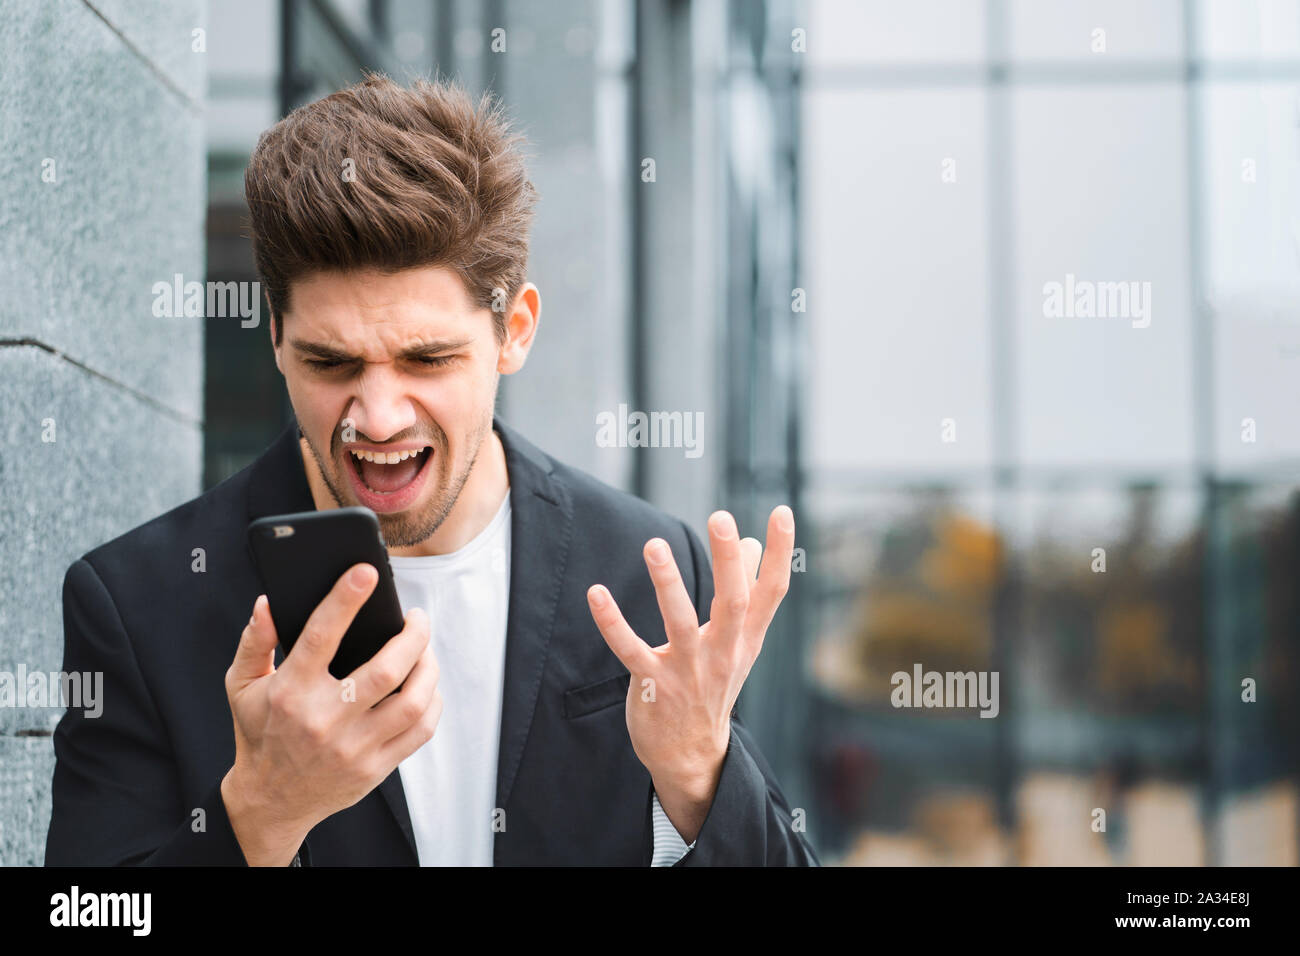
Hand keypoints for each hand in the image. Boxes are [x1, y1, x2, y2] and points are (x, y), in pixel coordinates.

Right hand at [221, 564, 441, 864]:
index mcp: (291, 692)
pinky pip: (421, 730)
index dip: (345, 600)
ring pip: (413, 701)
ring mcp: (354, 748)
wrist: (270, 802)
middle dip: (414, 635)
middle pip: (386, 670)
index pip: (320, 636)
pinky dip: (431, 701)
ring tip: (424, 650)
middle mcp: (324, 720)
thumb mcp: (241, 686)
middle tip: (417, 618)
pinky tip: (425, 685)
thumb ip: (254, 641)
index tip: (367, 572)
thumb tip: (268, 602)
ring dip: (428, 667)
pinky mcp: (375, 768)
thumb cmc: (259, 733)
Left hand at [585, 506, 794, 842]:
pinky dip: (612, 622)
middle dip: (727, 560)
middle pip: (733, 601)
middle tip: (720, 517)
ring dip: (668, 583)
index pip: (772, 591)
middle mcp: (723, 651)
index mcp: (747, 636)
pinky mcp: (654, 684)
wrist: (692, 754)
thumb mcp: (740, 641)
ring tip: (654, 544)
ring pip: (680, 623)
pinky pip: (630, 650)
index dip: (781, 552)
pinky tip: (596, 592)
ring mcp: (688, 669)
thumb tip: (752, 541)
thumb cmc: (715, 684)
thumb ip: (746, 591)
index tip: (782, 511)